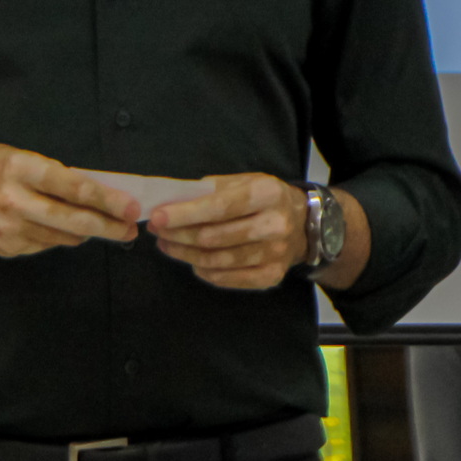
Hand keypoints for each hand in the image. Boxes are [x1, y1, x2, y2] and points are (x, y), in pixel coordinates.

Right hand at [0, 144, 141, 258]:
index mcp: (20, 168)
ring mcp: (9, 229)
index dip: (105, 198)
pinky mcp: (5, 248)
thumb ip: (50, 174)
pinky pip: (43, 245)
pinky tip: (58, 228)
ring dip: (86, 232)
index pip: (71, 186)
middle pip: (71, 219)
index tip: (130, 206)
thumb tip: (92, 192)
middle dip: (107, 225)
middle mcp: (14, 201)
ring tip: (105, 227)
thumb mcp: (16, 156)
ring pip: (61, 236)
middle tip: (131, 228)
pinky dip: (57, 236)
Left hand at [145, 173, 304, 290]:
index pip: (219, 207)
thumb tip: (172, 202)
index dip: (185, 214)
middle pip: (214, 237)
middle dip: (178, 235)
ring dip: (185, 254)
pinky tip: (192, 261)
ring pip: (217, 260)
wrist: (303, 224)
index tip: (157, 217)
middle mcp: (274, 225)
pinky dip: (204, 271)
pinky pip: (227, 279)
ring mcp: (274, 254)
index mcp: (267, 194)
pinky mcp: (271, 276)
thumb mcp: (244, 181)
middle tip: (157, 231)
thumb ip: (210, 190)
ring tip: (167, 245)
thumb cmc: (264, 198)